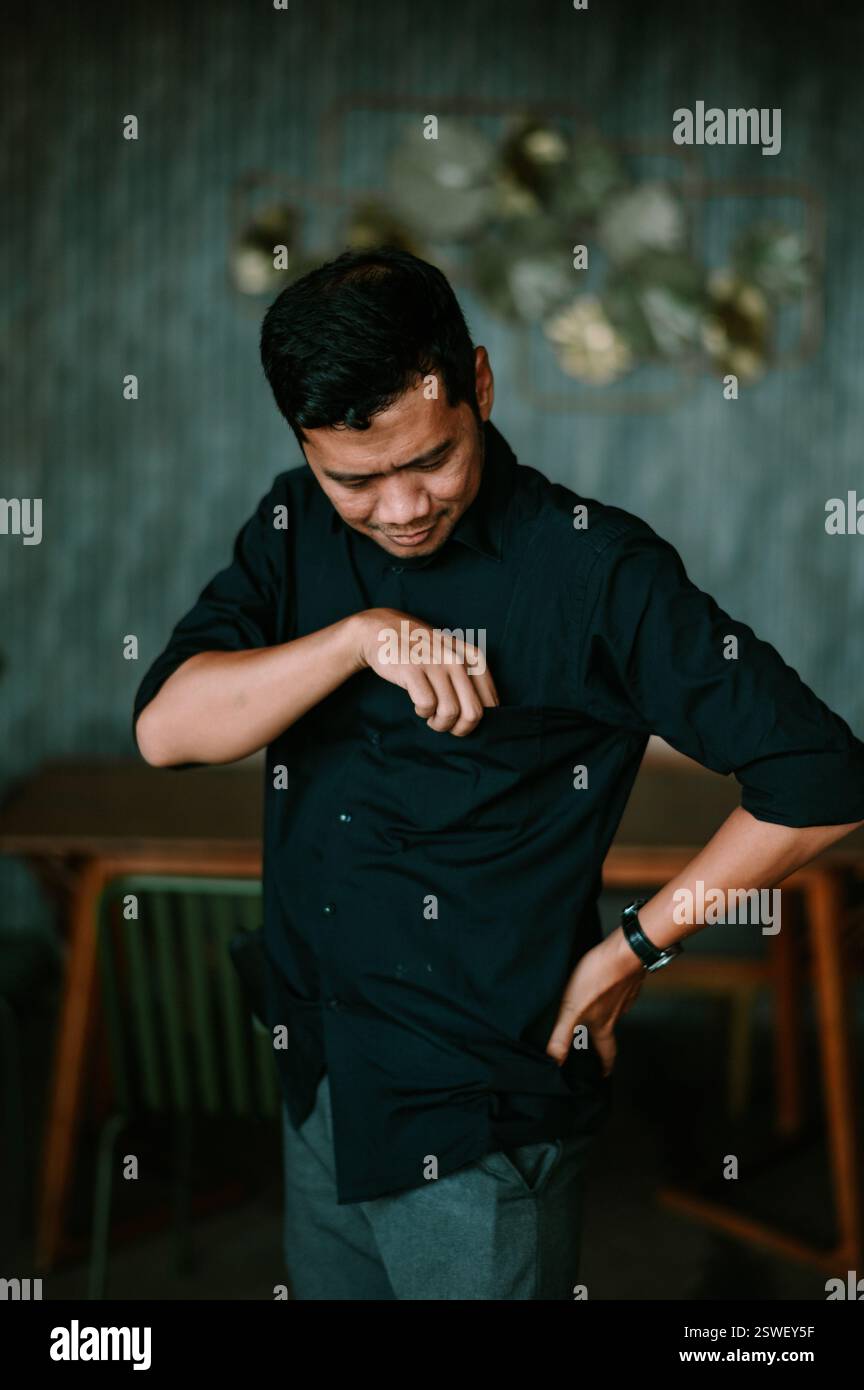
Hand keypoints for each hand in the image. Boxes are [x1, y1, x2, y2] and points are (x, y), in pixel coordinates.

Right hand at [354, 607, 498, 735]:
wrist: (383, 630)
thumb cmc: (422, 650)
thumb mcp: (454, 656)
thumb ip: (471, 679)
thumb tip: (487, 717)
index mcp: (473, 658)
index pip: (491, 703)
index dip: (477, 720)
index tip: (462, 720)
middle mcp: (458, 659)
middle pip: (473, 713)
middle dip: (460, 728)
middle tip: (447, 725)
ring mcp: (435, 663)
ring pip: (450, 713)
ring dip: (439, 723)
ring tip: (431, 716)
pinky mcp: (413, 669)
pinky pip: (426, 705)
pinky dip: (422, 712)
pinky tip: (418, 705)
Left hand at [545, 931, 644, 1075]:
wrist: (625, 951)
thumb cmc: (598, 978)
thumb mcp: (572, 1008)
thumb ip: (562, 1035)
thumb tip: (554, 1062)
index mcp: (604, 1024)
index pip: (607, 1052)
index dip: (606, 1065)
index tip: (605, 1074)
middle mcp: (618, 1013)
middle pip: (611, 1032)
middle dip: (603, 1040)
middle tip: (597, 1045)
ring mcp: (626, 995)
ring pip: (616, 1011)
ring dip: (607, 1015)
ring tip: (594, 1012)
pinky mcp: (628, 979)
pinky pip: (620, 992)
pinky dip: (612, 994)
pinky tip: (603, 986)